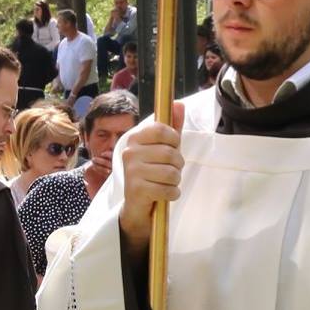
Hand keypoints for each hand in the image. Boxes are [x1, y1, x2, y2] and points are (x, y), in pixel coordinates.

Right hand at [118, 103, 186, 251]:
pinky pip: (169, 189)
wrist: (136, 206)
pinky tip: (163, 194)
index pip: (163, 130)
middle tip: (168, 172)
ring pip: (172, 173)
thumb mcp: (163, 148)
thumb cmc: (152, 172)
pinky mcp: (136, 190)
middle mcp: (130, 152)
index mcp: (135, 139)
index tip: (172, 149)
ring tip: (165, 183)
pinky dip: (172, 194)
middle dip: (177, 166)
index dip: (175, 141)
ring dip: (175, 182)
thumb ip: (172, 128)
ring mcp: (132, 171)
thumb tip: (179, 104)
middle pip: (171, 153)